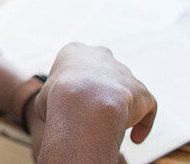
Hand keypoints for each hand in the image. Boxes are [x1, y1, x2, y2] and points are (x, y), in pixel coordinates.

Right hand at [29, 43, 155, 163]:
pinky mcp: (141, 90)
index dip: (72, 88)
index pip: (75, 67)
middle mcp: (101, 56)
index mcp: (74, 51)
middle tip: (92, 114)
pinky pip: (146, 107)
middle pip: (102, 73)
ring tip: (113, 130)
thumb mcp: (43, 100)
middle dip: (99, 92)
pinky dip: (142, 122)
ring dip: (120, 109)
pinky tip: (135, 138)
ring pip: (124, 90)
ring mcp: (123, 71)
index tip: (72, 105)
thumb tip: (53, 113)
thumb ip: (50, 101)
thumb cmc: (58, 102)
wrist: (85, 105)